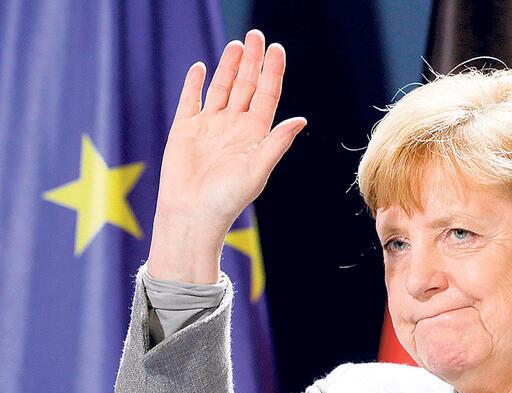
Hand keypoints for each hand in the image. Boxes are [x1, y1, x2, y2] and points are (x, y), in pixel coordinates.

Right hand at [147, 30, 305, 282]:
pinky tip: (200, 67)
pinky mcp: (185, 130)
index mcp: (255, 134)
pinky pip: (191, 100)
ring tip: (237, 45)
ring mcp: (209, 126)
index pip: (267, 95)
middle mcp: (234, 126)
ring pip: (221, 88)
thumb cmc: (228, 198)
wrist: (192, 214)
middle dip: (252, 61)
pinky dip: (195, 84)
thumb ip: (276, 143)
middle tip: (256, 34)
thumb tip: (301, 120)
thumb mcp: (258, 170)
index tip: (277, 49)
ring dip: (228, 67)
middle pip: (246, 85)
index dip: (272, 72)